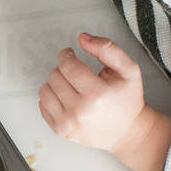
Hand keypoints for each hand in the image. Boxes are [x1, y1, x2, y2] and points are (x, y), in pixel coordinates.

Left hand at [38, 33, 146, 153]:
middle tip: (75, 72)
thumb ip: (107, 49)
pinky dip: (51, 97)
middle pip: (54, 76)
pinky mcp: (59, 130)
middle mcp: (80, 110)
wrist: (126, 132)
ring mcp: (67, 123)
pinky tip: (66, 98)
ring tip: (70, 85)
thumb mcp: (128, 70)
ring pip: (45, 90)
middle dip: (63, 69)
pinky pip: (42, 105)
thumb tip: (82, 38)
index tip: (69, 54)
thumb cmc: (127, 100)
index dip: (66, 55)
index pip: (68, 66)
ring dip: (55, 83)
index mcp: (98, 94)